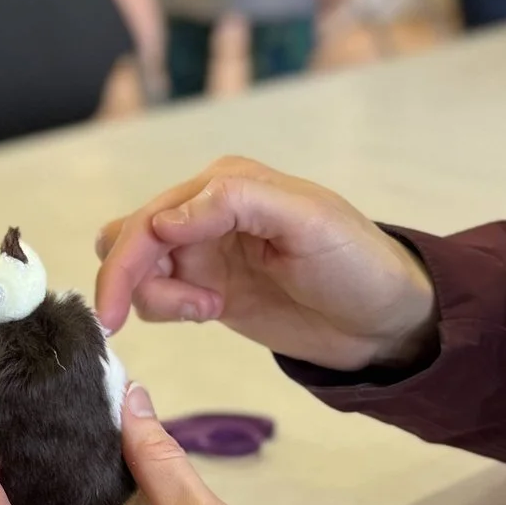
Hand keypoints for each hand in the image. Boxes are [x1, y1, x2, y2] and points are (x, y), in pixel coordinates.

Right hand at [93, 156, 436, 370]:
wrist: (385, 321)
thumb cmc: (357, 263)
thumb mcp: (309, 222)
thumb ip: (237, 202)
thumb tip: (163, 220)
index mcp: (228, 182)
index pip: (154, 214)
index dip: (129, 259)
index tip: (120, 308)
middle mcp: (207, 211)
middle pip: (131, 237)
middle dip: (127, 278)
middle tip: (156, 316)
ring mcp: (206, 252)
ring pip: (138, 267)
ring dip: (154, 295)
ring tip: (207, 311)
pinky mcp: (208, 289)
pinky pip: (157, 294)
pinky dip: (165, 308)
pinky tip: (211, 313)